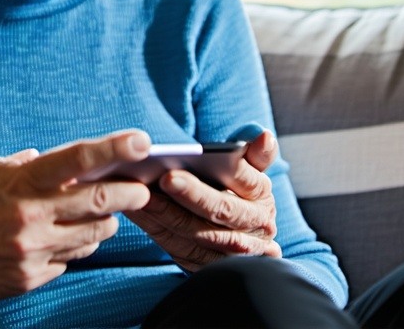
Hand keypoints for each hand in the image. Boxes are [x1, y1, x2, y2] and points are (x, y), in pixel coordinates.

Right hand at [0, 130, 152, 307]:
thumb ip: (26, 164)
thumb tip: (59, 160)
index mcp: (21, 182)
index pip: (77, 160)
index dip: (114, 150)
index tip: (141, 142)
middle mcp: (31, 216)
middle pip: (101, 202)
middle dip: (132, 194)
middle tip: (143, 189)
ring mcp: (34, 250)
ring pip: (94, 235)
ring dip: (106, 222)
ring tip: (104, 213)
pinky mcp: (32, 276)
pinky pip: (72, 259)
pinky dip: (78, 246)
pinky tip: (68, 236)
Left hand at [124, 130, 280, 271]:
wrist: (244, 237)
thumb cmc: (241, 193)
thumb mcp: (254, 172)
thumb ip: (258, 155)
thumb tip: (264, 137)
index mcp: (262, 198)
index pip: (245, 183)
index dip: (220, 173)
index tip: (184, 167)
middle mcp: (255, 227)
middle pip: (222, 211)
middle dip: (191, 196)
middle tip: (162, 178)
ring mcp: (235, 252)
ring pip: (199, 235)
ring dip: (168, 215)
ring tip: (141, 195)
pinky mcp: (211, 266)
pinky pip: (183, 251)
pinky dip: (159, 232)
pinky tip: (138, 212)